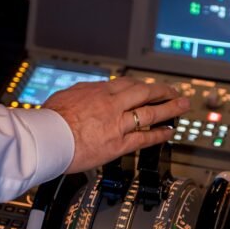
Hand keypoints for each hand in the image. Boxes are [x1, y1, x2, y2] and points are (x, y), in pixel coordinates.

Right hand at [43, 77, 190, 172]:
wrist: (47, 137)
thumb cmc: (51, 119)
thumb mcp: (67, 95)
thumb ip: (84, 92)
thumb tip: (91, 90)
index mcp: (100, 92)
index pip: (128, 84)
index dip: (143, 85)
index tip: (150, 87)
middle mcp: (112, 105)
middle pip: (145, 93)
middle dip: (163, 92)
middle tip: (175, 92)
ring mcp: (117, 124)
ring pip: (150, 113)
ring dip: (169, 109)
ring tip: (182, 107)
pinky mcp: (118, 144)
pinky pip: (144, 138)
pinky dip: (159, 134)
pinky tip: (169, 132)